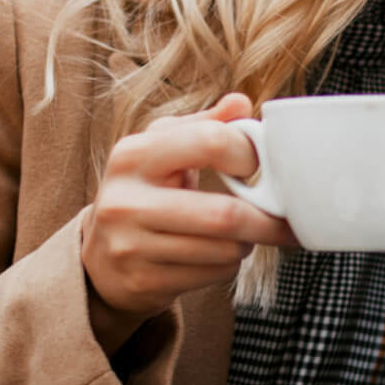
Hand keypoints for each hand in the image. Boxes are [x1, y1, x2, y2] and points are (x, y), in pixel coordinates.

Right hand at [80, 93, 293, 335]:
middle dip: (267, 221)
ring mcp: (131, 245)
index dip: (247, 154)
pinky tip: (216, 256)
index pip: (209, 142)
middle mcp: (126, 200)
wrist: (100, 258)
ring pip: (224, 249)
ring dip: (246, 244)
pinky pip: (212, 275)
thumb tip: (241, 103)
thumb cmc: (145, 192)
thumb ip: (204, 124)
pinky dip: (228, 266)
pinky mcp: (142, 281)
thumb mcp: (162, 149)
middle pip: (224, 214)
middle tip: (285, 220)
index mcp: (134, 155)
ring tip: (240, 235)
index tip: (259, 165)